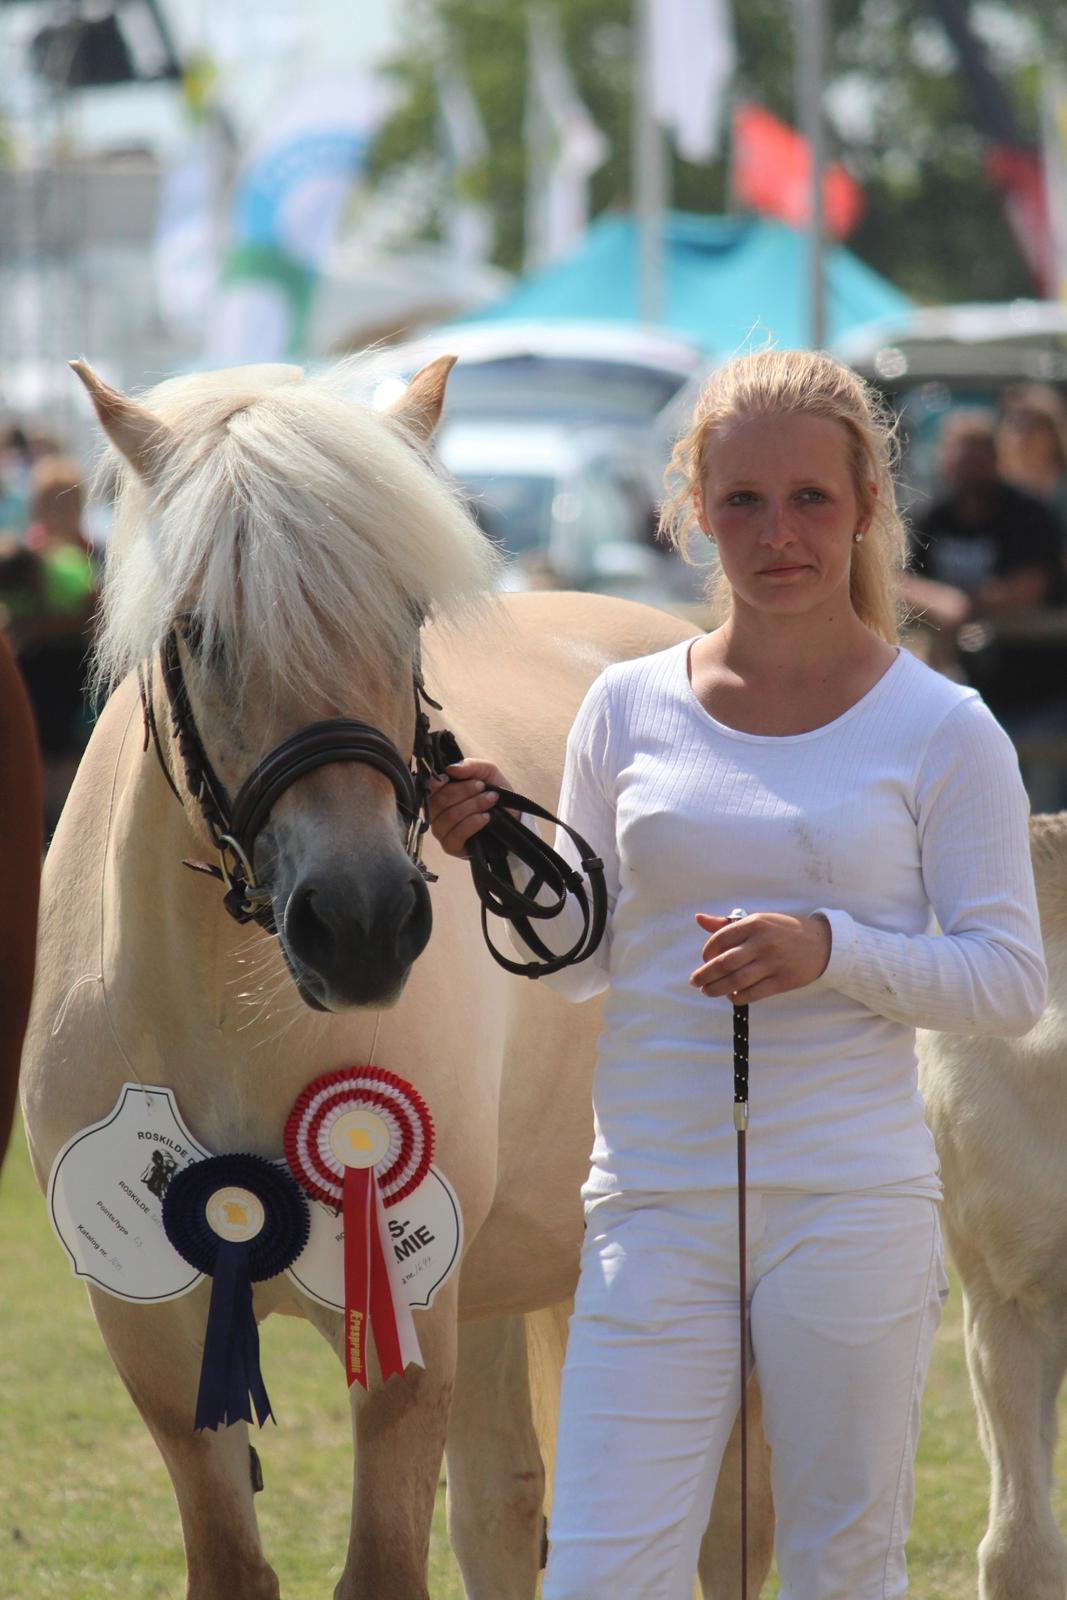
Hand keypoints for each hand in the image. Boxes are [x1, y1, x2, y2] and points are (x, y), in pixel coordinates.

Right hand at [428, 758, 510, 857]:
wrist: (512, 816)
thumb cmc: (493, 792)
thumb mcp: (486, 772)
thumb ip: (470, 766)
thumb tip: (450, 769)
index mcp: (438, 794)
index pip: (428, 788)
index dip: (437, 782)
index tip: (452, 777)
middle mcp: (435, 813)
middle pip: (440, 801)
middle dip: (464, 791)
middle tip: (483, 787)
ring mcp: (441, 831)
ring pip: (450, 816)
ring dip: (473, 805)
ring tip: (490, 799)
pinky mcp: (451, 846)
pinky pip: (457, 834)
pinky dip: (473, 823)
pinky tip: (486, 817)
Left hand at [689, 912, 830, 1004]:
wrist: (820, 943)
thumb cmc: (783, 930)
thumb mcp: (757, 920)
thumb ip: (726, 923)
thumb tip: (698, 919)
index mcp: (754, 924)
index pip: (720, 939)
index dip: (706, 952)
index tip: (704, 960)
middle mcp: (762, 942)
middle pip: (724, 963)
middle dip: (704, 975)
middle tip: (695, 982)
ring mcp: (773, 963)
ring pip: (736, 981)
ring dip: (717, 989)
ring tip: (707, 991)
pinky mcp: (782, 981)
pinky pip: (754, 993)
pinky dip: (738, 997)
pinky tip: (731, 996)